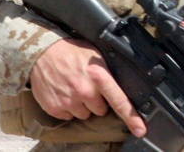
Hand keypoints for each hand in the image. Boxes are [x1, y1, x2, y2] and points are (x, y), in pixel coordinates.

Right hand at [29, 38, 146, 137]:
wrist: (42, 53)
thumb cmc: (73, 52)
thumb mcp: (97, 56)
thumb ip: (109, 73)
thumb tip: (126, 86)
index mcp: (99, 76)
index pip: (119, 100)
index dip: (132, 117)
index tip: (140, 130)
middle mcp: (85, 91)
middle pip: (101, 110)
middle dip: (98, 101)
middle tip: (89, 86)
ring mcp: (69, 101)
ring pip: (85, 114)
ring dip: (82, 105)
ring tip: (75, 87)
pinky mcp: (55, 108)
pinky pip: (69, 116)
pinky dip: (68, 107)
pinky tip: (64, 92)